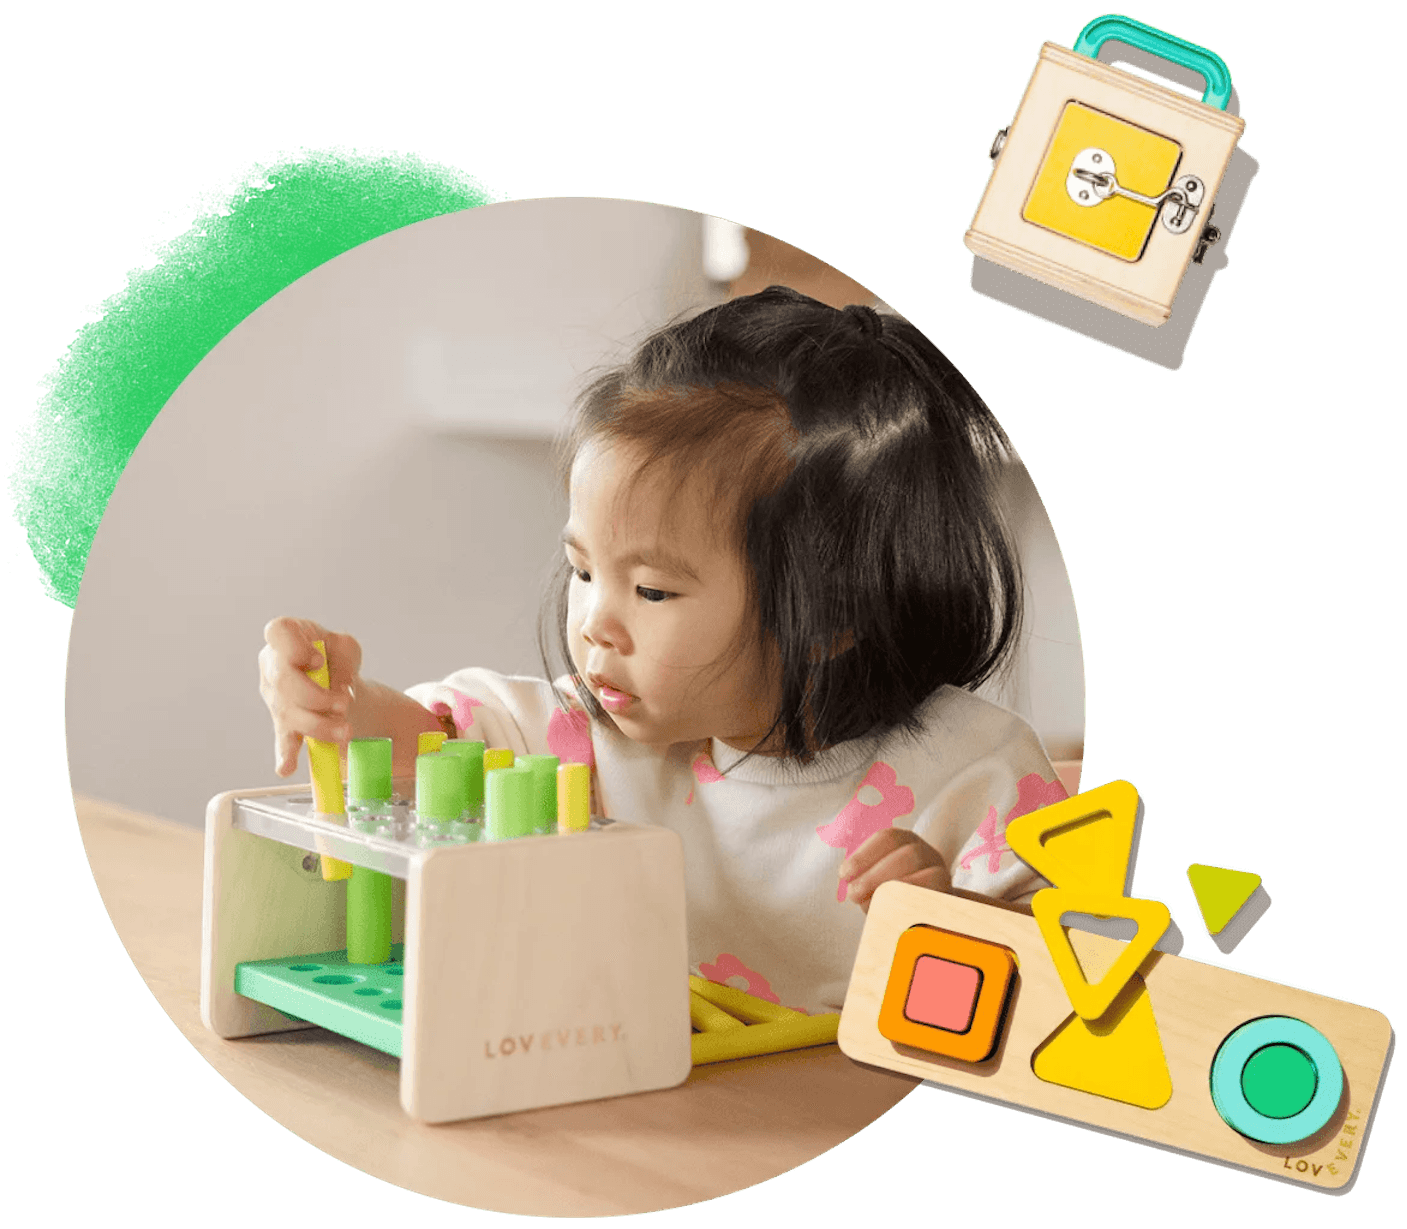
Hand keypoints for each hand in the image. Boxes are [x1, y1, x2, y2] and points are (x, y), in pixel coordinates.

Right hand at [258, 617, 363, 775]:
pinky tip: (286, 767)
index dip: (294, 647)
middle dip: (315, 696)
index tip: (317, 661)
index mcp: (285, 637)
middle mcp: (273, 666)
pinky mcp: (283, 723)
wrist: (334, 679)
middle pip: (283, 681)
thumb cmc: (334, 656)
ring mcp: (275, 697)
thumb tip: (341, 685)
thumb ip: (344, 657)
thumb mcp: (346, 647)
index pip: (278, 632)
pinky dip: (285, 755)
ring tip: (345, 731)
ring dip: (319, 725)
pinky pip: (282, 741)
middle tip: (343, 703)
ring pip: (289, 713)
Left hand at [839, 829, 950, 911]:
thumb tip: (852, 886)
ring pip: (931, 877)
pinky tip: (896, 917)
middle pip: (910, 855)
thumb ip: (865, 879)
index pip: (889, 838)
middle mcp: (929, 855)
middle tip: (853, 894)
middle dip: (876, 875)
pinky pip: (941, 902)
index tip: (843, 875)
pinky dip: (917, 908)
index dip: (863, 855)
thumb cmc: (892, 898)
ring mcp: (946, 878)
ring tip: (869, 907)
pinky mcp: (954, 902)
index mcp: (907, 843)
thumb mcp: (876, 882)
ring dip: (897, 892)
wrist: (926, 918)